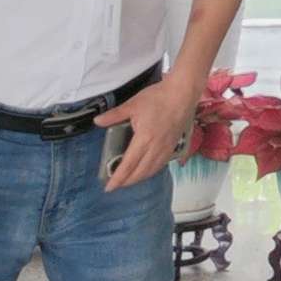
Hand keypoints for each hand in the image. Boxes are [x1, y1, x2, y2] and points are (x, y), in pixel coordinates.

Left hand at [97, 70, 196, 190]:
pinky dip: (152, 171)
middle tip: (117, 185)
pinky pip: (162, 164)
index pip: (128, 165)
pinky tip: (147, 170)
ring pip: (152, 170)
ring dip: (140, 178)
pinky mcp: (174, 144)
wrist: (183, 93)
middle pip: (140, 172)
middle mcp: (156, 147)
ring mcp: (167, 147)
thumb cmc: (158, 97)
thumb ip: (114, 115)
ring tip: (130, 180)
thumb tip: (97, 121)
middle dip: (128, 181)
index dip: (118, 178)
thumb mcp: (132, 105)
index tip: (109, 187)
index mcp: (144, 139)